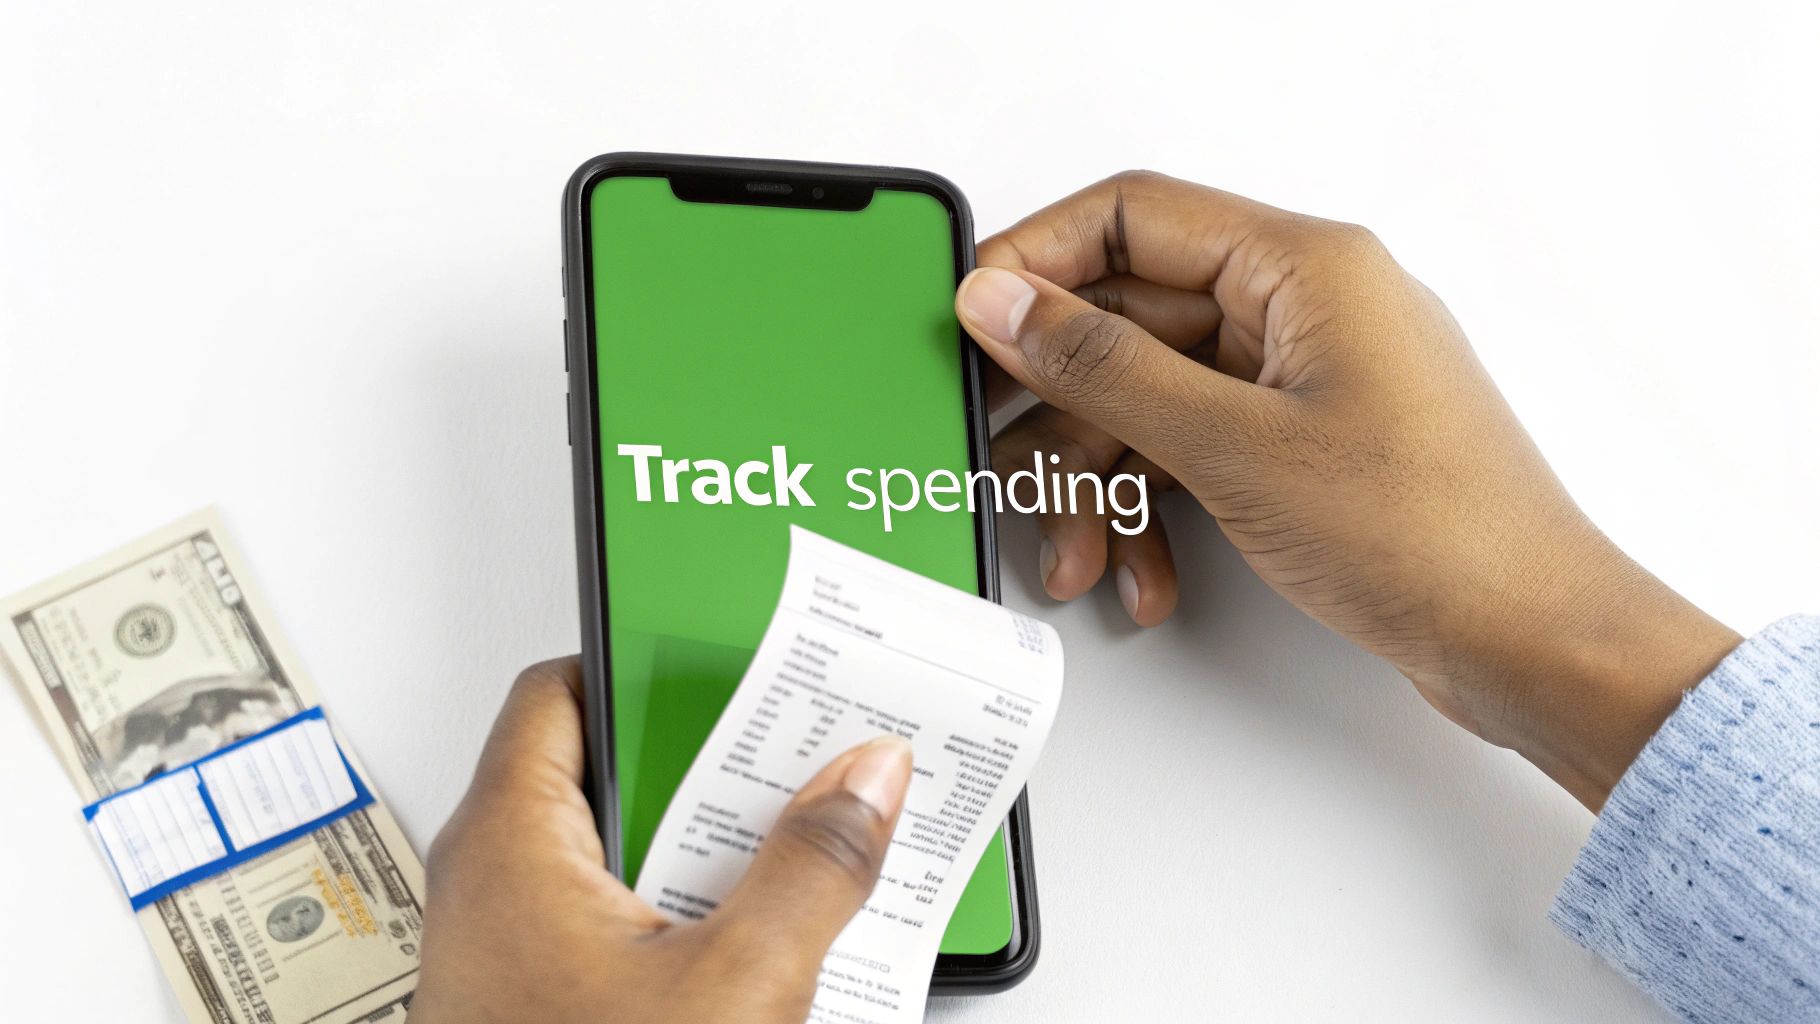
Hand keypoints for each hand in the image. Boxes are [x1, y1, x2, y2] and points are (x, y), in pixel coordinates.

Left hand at [411, 659, 912, 1023]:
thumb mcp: (736, 988)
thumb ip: (811, 868)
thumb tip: (863, 776)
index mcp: (509, 843)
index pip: (562, 692)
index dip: (647, 665)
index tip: (730, 666)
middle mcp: (495, 881)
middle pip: (603, 767)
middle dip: (707, 763)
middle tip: (789, 756)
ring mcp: (515, 945)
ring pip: (620, 847)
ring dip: (708, 842)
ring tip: (791, 845)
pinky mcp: (544, 997)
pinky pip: (618, 916)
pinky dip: (686, 908)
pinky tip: (757, 937)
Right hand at [955, 171, 1739, 809]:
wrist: (1533, 643)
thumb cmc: (1432, 535)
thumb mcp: (1232, 446)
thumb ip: (1102, 366)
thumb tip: (1006, 301)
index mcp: (1305, 265)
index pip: (1133, 216)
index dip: (1038, 262)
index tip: (970, 320)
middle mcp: (1307, 307)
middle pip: (1133, 319)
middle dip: (1064, 411)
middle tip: (1004, 459)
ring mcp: (1307, 379)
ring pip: (1155, 399)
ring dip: (1103, 484)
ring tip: (1079, 558)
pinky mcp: (1307, 447)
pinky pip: (1196, 450)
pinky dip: (1157, 511)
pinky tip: (1144, 575)